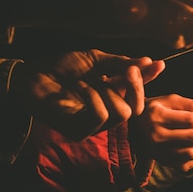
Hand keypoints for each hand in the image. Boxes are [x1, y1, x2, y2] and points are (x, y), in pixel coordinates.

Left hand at [9, 49, 164, 140]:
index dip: (150, 80)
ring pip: (123, 113)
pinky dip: (93, 98)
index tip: (159, 64)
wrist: (33, 75)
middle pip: (137, 108)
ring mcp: (95, 124)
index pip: (138, 93)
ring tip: (88, 81)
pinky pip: (101, 115)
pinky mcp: (81, 131)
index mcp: (113, 95)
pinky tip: (79, 88)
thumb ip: (122, 64)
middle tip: (129, 70)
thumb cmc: (62, 68)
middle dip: (136, 87)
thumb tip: (150, 62)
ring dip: (108, 92)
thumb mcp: (97, 60)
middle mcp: (107, 111)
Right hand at [131, 94, 192, 173]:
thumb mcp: (169, 99)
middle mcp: (156, 135)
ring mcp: (158, 151)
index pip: (191, 119)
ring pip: (192, 153)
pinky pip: (187, 164)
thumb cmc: (156, 110)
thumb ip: (189, 104)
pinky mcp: (163, 161)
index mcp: (158, 116)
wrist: (134, 127)